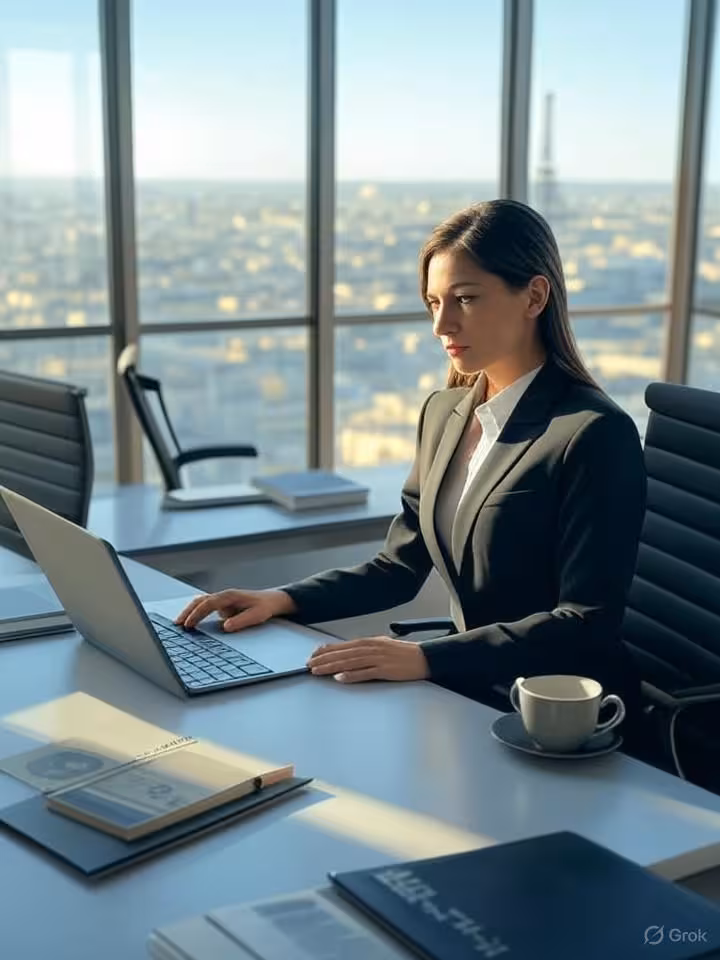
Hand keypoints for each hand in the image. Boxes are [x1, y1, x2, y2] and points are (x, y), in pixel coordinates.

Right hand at [174, 588, 296, 631]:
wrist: (272, 600)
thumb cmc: (264, 607)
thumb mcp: (257, 615)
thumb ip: (241, 621)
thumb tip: (225, 627)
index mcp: (230, 596)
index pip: (208, 604)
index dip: (197, 614)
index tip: (188, 625)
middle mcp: (224, 596)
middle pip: (200, 601)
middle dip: (187, 612)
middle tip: (177, 624)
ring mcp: (222, 599)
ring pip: (200, 602)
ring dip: (189, 611)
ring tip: (179, 623)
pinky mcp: (222, 604)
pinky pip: (205, 606)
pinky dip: (195, 612)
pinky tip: (190, 622)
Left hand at [307, 636, 429, 683]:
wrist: (424, 657)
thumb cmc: (403, 653)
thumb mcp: (382, 646)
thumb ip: (366, 649)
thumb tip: (349, 652)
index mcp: (370, 642)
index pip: (344, 645)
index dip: (327, 650)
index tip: (313, 654)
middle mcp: (372, 648)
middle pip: (344, 654)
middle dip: (324, 659)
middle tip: (309, 664)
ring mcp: (378, 659)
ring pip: (350, 662)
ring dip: (332, 667)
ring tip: (318, 671)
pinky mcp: (385, 670)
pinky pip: (365, 673)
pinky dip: (352, 675)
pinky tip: (340, 678)